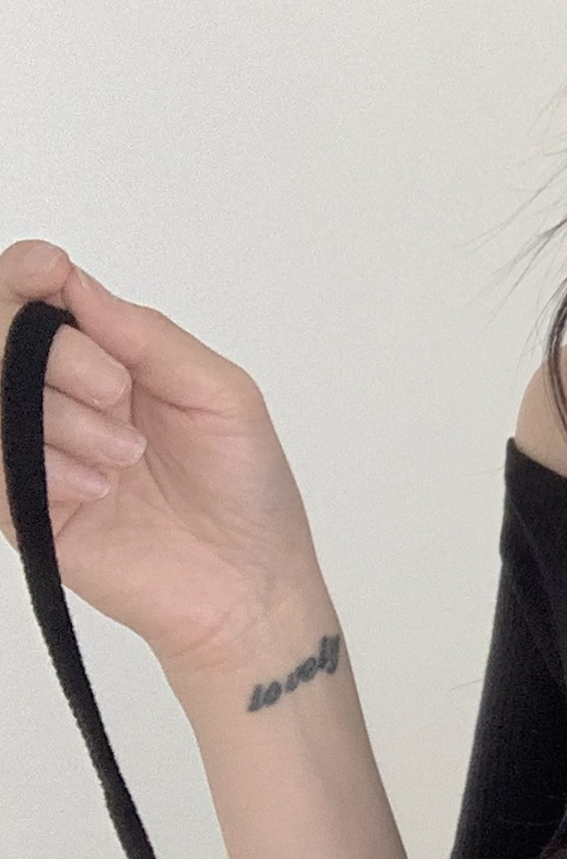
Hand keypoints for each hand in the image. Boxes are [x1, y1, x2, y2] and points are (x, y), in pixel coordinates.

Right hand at [0, 238, 325, 678]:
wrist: (250, 588)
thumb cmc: (247, 493)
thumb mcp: (222, 395)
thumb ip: (148, 335)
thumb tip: (72, 281)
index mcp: (108, 358)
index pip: (34, 296)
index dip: (27, 274)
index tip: (48, 270)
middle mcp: (62, 396)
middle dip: (55, 352)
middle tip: (117, 391)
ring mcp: (38, 450)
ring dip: (60, 415)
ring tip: (127, 456)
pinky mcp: (24, 507)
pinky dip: (44, 463)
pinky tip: (99, 489)